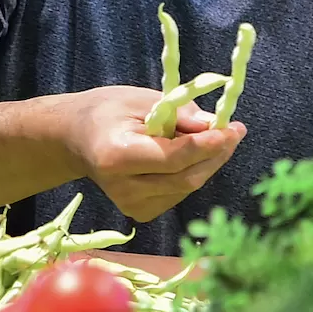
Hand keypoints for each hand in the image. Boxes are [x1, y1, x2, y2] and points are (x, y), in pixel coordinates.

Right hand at [59, 86, 247, 223]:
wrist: (76, 139)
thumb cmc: (106, 112)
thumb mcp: (138, 99)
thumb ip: (176, 112)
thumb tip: (211, 126)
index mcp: (118, 157)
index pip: (174, 158)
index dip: (208, 145)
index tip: (233, 128)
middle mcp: (124, 189)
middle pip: (185, 179)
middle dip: (216, 155)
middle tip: (235, 131)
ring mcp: (131, 205)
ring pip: (186, 188)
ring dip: (208, 164)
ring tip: (217, 138)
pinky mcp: (139, 212)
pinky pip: (178, 193)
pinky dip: (193, 174)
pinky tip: (194, 155)